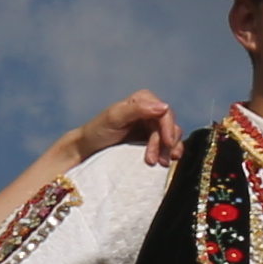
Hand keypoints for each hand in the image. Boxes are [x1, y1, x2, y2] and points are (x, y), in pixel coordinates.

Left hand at [61, 93, 183, 168]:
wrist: (90, 149)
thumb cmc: (98, 130)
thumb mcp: (114, 118)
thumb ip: (137, 109)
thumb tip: (164, 106)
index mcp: (143, 99)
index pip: (164, 113)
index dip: (168, 128)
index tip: (167, 143)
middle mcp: (151, 110)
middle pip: (170, 126)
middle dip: (165, 144)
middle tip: (153, 161)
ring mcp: (153, 125)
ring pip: (172, 136)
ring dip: (168, 150)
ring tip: (160, 163)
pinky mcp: (154, 139)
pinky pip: (169, 145)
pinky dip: (170, 152)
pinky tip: (167, 160)